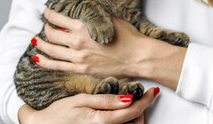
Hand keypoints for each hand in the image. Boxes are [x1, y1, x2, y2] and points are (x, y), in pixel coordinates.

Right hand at [19, 88, 158, 123]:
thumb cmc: (59, 113)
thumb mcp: (80, 100)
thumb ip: (105, 101)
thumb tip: (127, 98)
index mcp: (102, 122)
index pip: (132, 111)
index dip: (145, 100)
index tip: (153, 92)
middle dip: (141, 110)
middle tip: (138, 97)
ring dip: (134, 118)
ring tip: (127, 105)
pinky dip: (125, 123)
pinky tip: (118, 115)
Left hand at [33, 9, 186, 89]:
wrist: (138, 56)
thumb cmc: (127, 36)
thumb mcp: (108, 19)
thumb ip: (91, 17)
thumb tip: (81, 13)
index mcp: (83, 27)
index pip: (57, 18)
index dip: (49, 14)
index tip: (46, 12)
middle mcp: (77, 42)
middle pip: (51, 34)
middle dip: (45, 28)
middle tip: (44, 26)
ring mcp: (78, 57)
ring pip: (51, 50)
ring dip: (40, 44)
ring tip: (35, 40)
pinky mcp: (81, 69)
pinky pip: (57, 66)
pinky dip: (44, 62)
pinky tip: (37, 58)